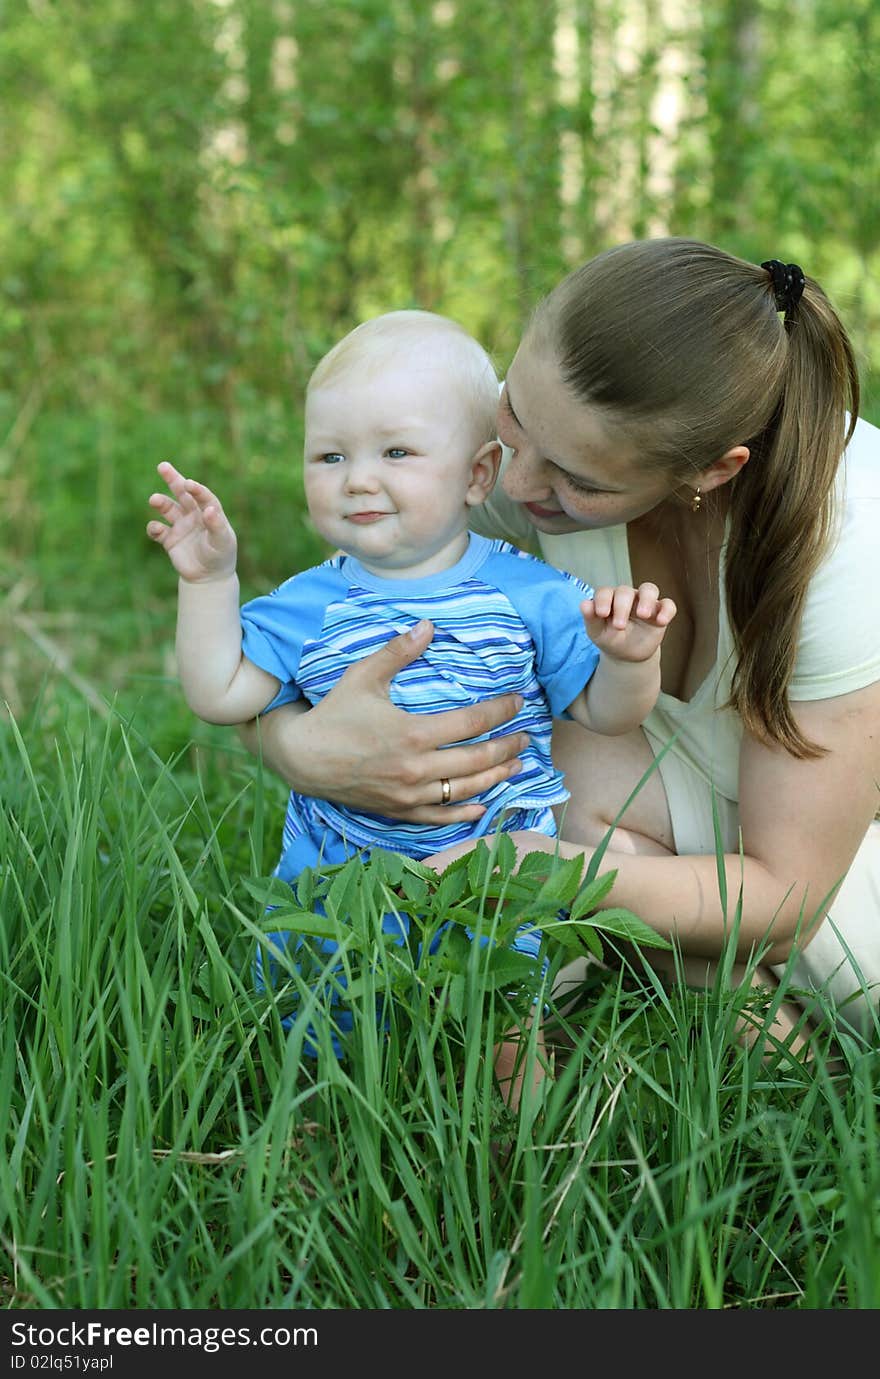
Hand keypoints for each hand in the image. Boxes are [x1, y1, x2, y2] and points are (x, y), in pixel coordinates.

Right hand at [146, 461, 237, 582]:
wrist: (209, 578)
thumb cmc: (221, 556)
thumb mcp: (222, 542)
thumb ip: (217, 526)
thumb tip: (210, 509)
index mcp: (210, 512)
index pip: (203, 496)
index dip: (196, 489)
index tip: (188, 484)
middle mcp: (194, 515)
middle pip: (182, 493)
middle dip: (173, 479)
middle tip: (162, 466)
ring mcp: (180, 526)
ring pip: (167, 508)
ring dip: (160, 502)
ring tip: (154, 499)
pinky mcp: (169, 539)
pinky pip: (158, 530)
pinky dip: (153, 528)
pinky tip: (155, 529)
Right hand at [248, 620, 531, 823]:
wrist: (302, 758)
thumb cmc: (334, 714)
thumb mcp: (363, 676)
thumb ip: (398, 652)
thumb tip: (428, 626)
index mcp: (413, 733)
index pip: (472, 722)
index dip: (500, 711)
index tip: (517, 701)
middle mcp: (417, 769)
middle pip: (477, 759)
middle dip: (507, 746)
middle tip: (526, 736)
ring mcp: (409, 794)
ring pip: (465, 790)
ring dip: (495, 777)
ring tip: (515, 765)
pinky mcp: (399, 810)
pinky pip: (440, 816)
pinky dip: (464, 812)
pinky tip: (482, 805)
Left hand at [581, 583, 676, 662]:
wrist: (627, 655)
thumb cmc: (610, 638)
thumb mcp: (597, 632)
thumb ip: (591, 618)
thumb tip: (584, 604)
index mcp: (609, 599)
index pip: (605, 592)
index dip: (603, 600)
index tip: (601, 614)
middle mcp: (627, 596)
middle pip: (625, 591)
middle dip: (621, 606)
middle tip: (619, 626)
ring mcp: (645, 602)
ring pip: (649, 589)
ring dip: (646, 599)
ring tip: (643, 615)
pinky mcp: (660, 612)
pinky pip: (668, 605)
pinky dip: (666, 610)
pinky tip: (661, 621)